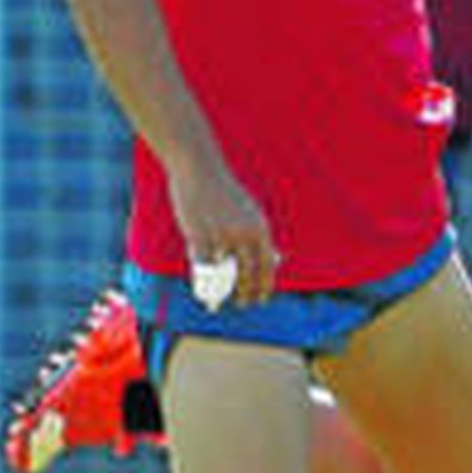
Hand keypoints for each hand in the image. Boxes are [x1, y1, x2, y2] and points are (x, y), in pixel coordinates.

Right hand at [167, 153, 278, 307]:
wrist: (198, 168)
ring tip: (220, 301)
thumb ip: (257, 236)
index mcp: (260, 228)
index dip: (265, 286)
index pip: (267, 266)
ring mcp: (222, 235)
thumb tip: (272, 260)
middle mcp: (244, 234)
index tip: (262, 298)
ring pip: (223, 274)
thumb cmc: (223, 192)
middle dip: (246, 293)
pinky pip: (202, 267)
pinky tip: (202, 289)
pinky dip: (202, 280)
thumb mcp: (248, 212)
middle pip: (247, 275)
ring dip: (222, 292)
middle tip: (243, 304)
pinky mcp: (200, 235)